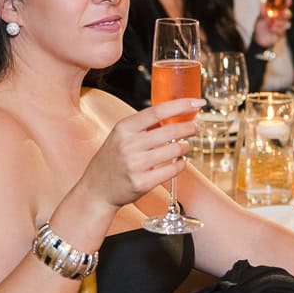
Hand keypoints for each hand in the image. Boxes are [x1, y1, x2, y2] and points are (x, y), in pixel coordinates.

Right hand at [77, 98, 204, 209]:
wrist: (97, 190)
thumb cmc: (112, 160)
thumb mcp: (121, 136)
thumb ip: (144, 126)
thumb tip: (174, 114)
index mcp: (124, 128)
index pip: (158, 111)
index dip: (181, 105)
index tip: (197, 102)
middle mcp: (128, 144)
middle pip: (170, 130)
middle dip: (189, 128)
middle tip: (196, 127)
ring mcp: (135, 164)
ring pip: (174, 150)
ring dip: (185, 147)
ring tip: (184, 146)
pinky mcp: (141, 183)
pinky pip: (172, 170)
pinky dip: (181, 164)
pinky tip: (179, 161)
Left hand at [253, 2, 291, 47]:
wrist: (259, 38)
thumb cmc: (260, 25)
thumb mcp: (260, 17)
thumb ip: (263, 11)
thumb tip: (262, 3)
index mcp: (277, 11)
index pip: (284, 5)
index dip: (287, 2)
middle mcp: (281, 17)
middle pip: (288, 14)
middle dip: (285, 14)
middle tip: (280, 15)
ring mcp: (282, 25)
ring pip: (284, 23)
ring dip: (277, 23)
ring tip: (269, 24)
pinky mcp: (282, 33)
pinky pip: (281, 30)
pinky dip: (275, 29)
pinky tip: (270, 29)